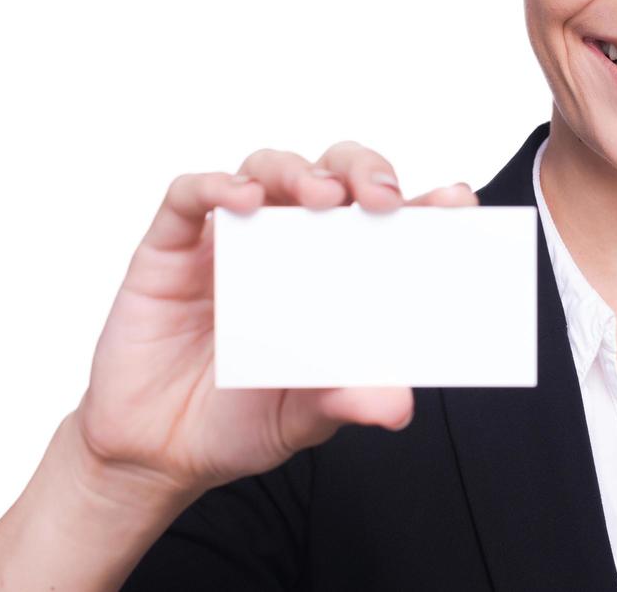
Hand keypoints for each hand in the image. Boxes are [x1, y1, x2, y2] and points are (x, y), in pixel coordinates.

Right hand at [71, 140, 478, 498]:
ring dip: (299, 172)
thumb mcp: (307, 416)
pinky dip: (216, 185)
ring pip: (268, 168)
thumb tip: (399, 405)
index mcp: (333, 272)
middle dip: (363, 170)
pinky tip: (240, 201)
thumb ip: (349, 399)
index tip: (458, 202)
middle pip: (332, 173)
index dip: (424, 203)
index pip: (385, 221)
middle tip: (383, 197)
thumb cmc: (241, 418)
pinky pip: (190, 193)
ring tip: (323, 198)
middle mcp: (288, 242)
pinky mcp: (171, 244)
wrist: (158, 449)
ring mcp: (231, 237)